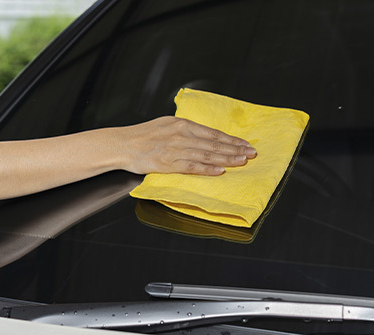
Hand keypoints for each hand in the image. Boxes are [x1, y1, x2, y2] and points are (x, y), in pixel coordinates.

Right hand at [118, 116, 256, 175]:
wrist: (122, 144)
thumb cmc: (142, 136)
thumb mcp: (166, 125)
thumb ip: (184, 130)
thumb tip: (202, 136)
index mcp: (182, 124)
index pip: (213, 133)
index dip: (231, 139)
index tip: (245, 144)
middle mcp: (181, 135)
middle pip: (214, 143)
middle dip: (235, 149)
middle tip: (251, 153)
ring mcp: (175, 149)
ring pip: (206, 154)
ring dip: (226, 158)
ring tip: (242, 161)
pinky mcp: (168, 163)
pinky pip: (191, 166)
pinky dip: (207, 169)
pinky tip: (220, 171)